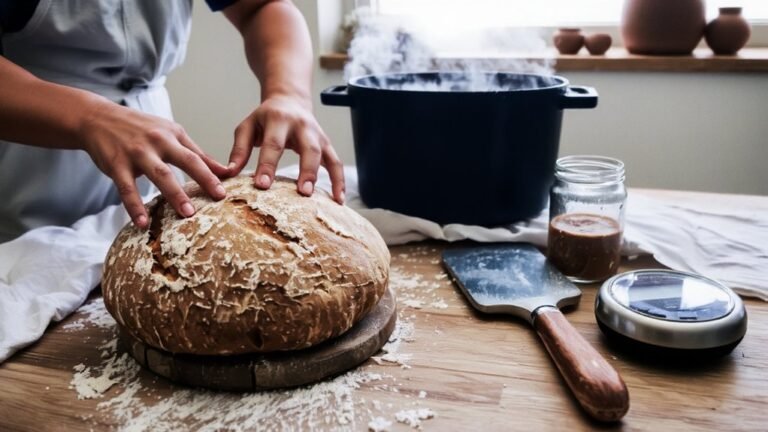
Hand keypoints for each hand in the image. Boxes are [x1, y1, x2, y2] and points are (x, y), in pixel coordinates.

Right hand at [81, 100, 228, 228]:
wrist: (97, 118)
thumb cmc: (140, 129)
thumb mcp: (170, 133)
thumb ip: (196, 153)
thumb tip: (225, 171)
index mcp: (173, 135)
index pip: (198, 156)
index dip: (213, 173)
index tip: (226, 192)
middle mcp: (158, 141)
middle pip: (185, 161)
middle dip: (203, 179)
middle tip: (217, 198)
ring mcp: (137, 152)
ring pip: (159, 175)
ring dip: (174, 194)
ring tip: (186, 214)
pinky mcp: (116, 164)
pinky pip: (127, 189)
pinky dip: (135, 206)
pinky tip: (143, 223)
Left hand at [226, 95, 344, 202]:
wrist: (289, 100)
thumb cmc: (265, 118)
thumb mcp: (247, 127)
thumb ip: (239, 149)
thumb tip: (230, 173)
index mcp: (278, 119)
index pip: (273, 144)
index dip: (267, 165)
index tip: (262, 185)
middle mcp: (301, 125)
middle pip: (308, 148)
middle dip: (306, 171)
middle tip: (302, 193)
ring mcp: (317, 134)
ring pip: (325, 155)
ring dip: (328, 177)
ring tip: (328, 201)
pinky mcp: (326, 144)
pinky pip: (336, 162)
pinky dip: (340, 181)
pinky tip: (338, 200)